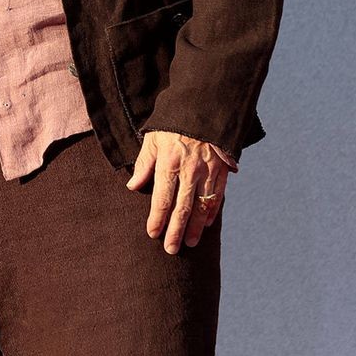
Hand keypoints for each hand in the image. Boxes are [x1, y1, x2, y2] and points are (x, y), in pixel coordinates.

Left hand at [127, 130, 234, 253]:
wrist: (206, 106)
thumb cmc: (174, 123)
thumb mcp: (153, 138)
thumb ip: (143, 163)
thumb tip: (133, 186)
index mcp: (169, 162)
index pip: (162, 198)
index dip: (157, 218)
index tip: (152, 233)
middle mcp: (189, 170)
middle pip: (182, 208)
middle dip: (175, 231)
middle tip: (171, 249)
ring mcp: (208, 172)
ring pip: (201, 207)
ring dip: (195, 228)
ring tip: (190, 243)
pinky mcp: (222, 170)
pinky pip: (217, 196)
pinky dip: (212, 212)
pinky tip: (207, 225)